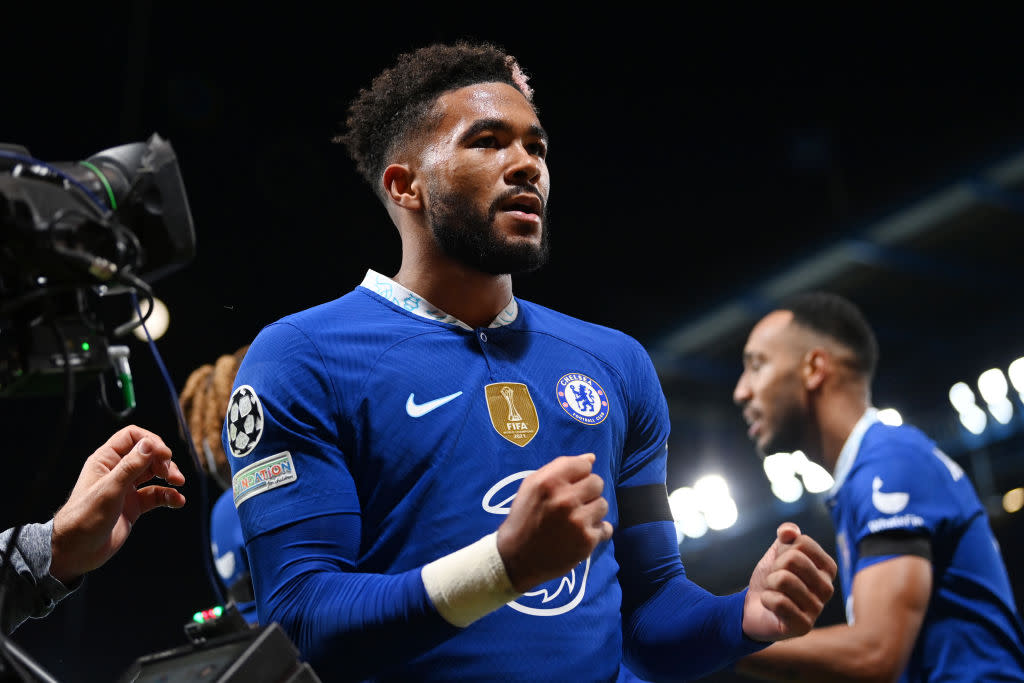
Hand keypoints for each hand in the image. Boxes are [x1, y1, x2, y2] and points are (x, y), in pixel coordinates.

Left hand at [49, 425, 186, 583]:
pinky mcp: (134, 506)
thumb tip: (150, 444)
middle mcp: (117, 471)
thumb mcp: (110, 490)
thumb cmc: (84, 518)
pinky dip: (169, 496)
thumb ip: (131, 466)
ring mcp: (126, 489)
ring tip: (179, 484)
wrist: (76, 552)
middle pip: (147, 454)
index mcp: (105, 460)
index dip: (151, 441)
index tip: (164, 455)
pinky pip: (156, 495)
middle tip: (171, 474)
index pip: (132, 437)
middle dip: (164, 460)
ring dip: (169, 476)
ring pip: (154, 473)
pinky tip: (177, 501)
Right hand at [495, 453, 612, 591]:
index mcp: (549, 482)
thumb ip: (560, 467)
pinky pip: (605, 527)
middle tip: (574, 504)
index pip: (584, 465)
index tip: (569, 487)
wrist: (516, 559)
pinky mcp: (587, 541)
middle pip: (597, 483)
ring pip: (603, 504)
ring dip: (592, 512)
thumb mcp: (531, 486)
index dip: (578, 475)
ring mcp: (578, 521)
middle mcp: (565, 499)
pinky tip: (579, 535)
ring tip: (575, 521)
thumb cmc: (524, 518)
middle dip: (588, 492)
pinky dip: (595, 532)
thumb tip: (591, 458)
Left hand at [742, 522, 836, 640]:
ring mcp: (817, 609)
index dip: (782, 550)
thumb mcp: (777, 553)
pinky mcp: (803, 626)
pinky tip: (771, 606)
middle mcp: (827, 588)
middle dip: (774, 567)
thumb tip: (789, 531)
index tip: (782, 564)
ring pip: (784, 579)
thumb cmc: (772, 580)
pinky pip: (779, 602)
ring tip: (774, 592)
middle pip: (793, 558)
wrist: (754, 608)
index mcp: (827, 568)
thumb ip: (786, 536)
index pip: (803, 542)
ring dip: (769, 584)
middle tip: (775, 580)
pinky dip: (767, 600)